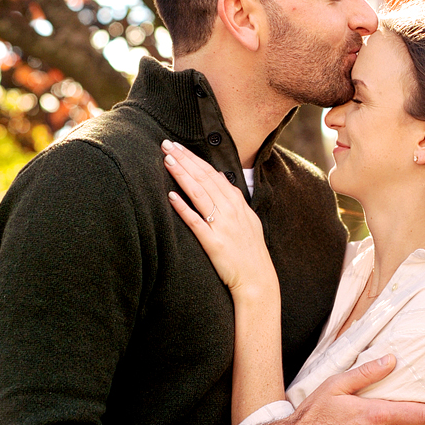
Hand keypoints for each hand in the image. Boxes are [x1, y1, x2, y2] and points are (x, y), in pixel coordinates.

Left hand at [162, 140, 275, 297]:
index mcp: (237, 203)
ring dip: (182, 175)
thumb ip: (233, 199)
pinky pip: (196, 221)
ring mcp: (222, 225)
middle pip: (204, 178)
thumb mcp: (248, 220)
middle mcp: (230, 210)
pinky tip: (170, 196)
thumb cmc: (250, 252)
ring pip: (199, 193)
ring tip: (166, 160)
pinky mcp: (214, 243)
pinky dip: (183, 207)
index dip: (194, 158)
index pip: (212, 174)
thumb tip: (220, 178)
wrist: (257, 280)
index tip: (178, 147)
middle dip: (185, 159)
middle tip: (167, 144)